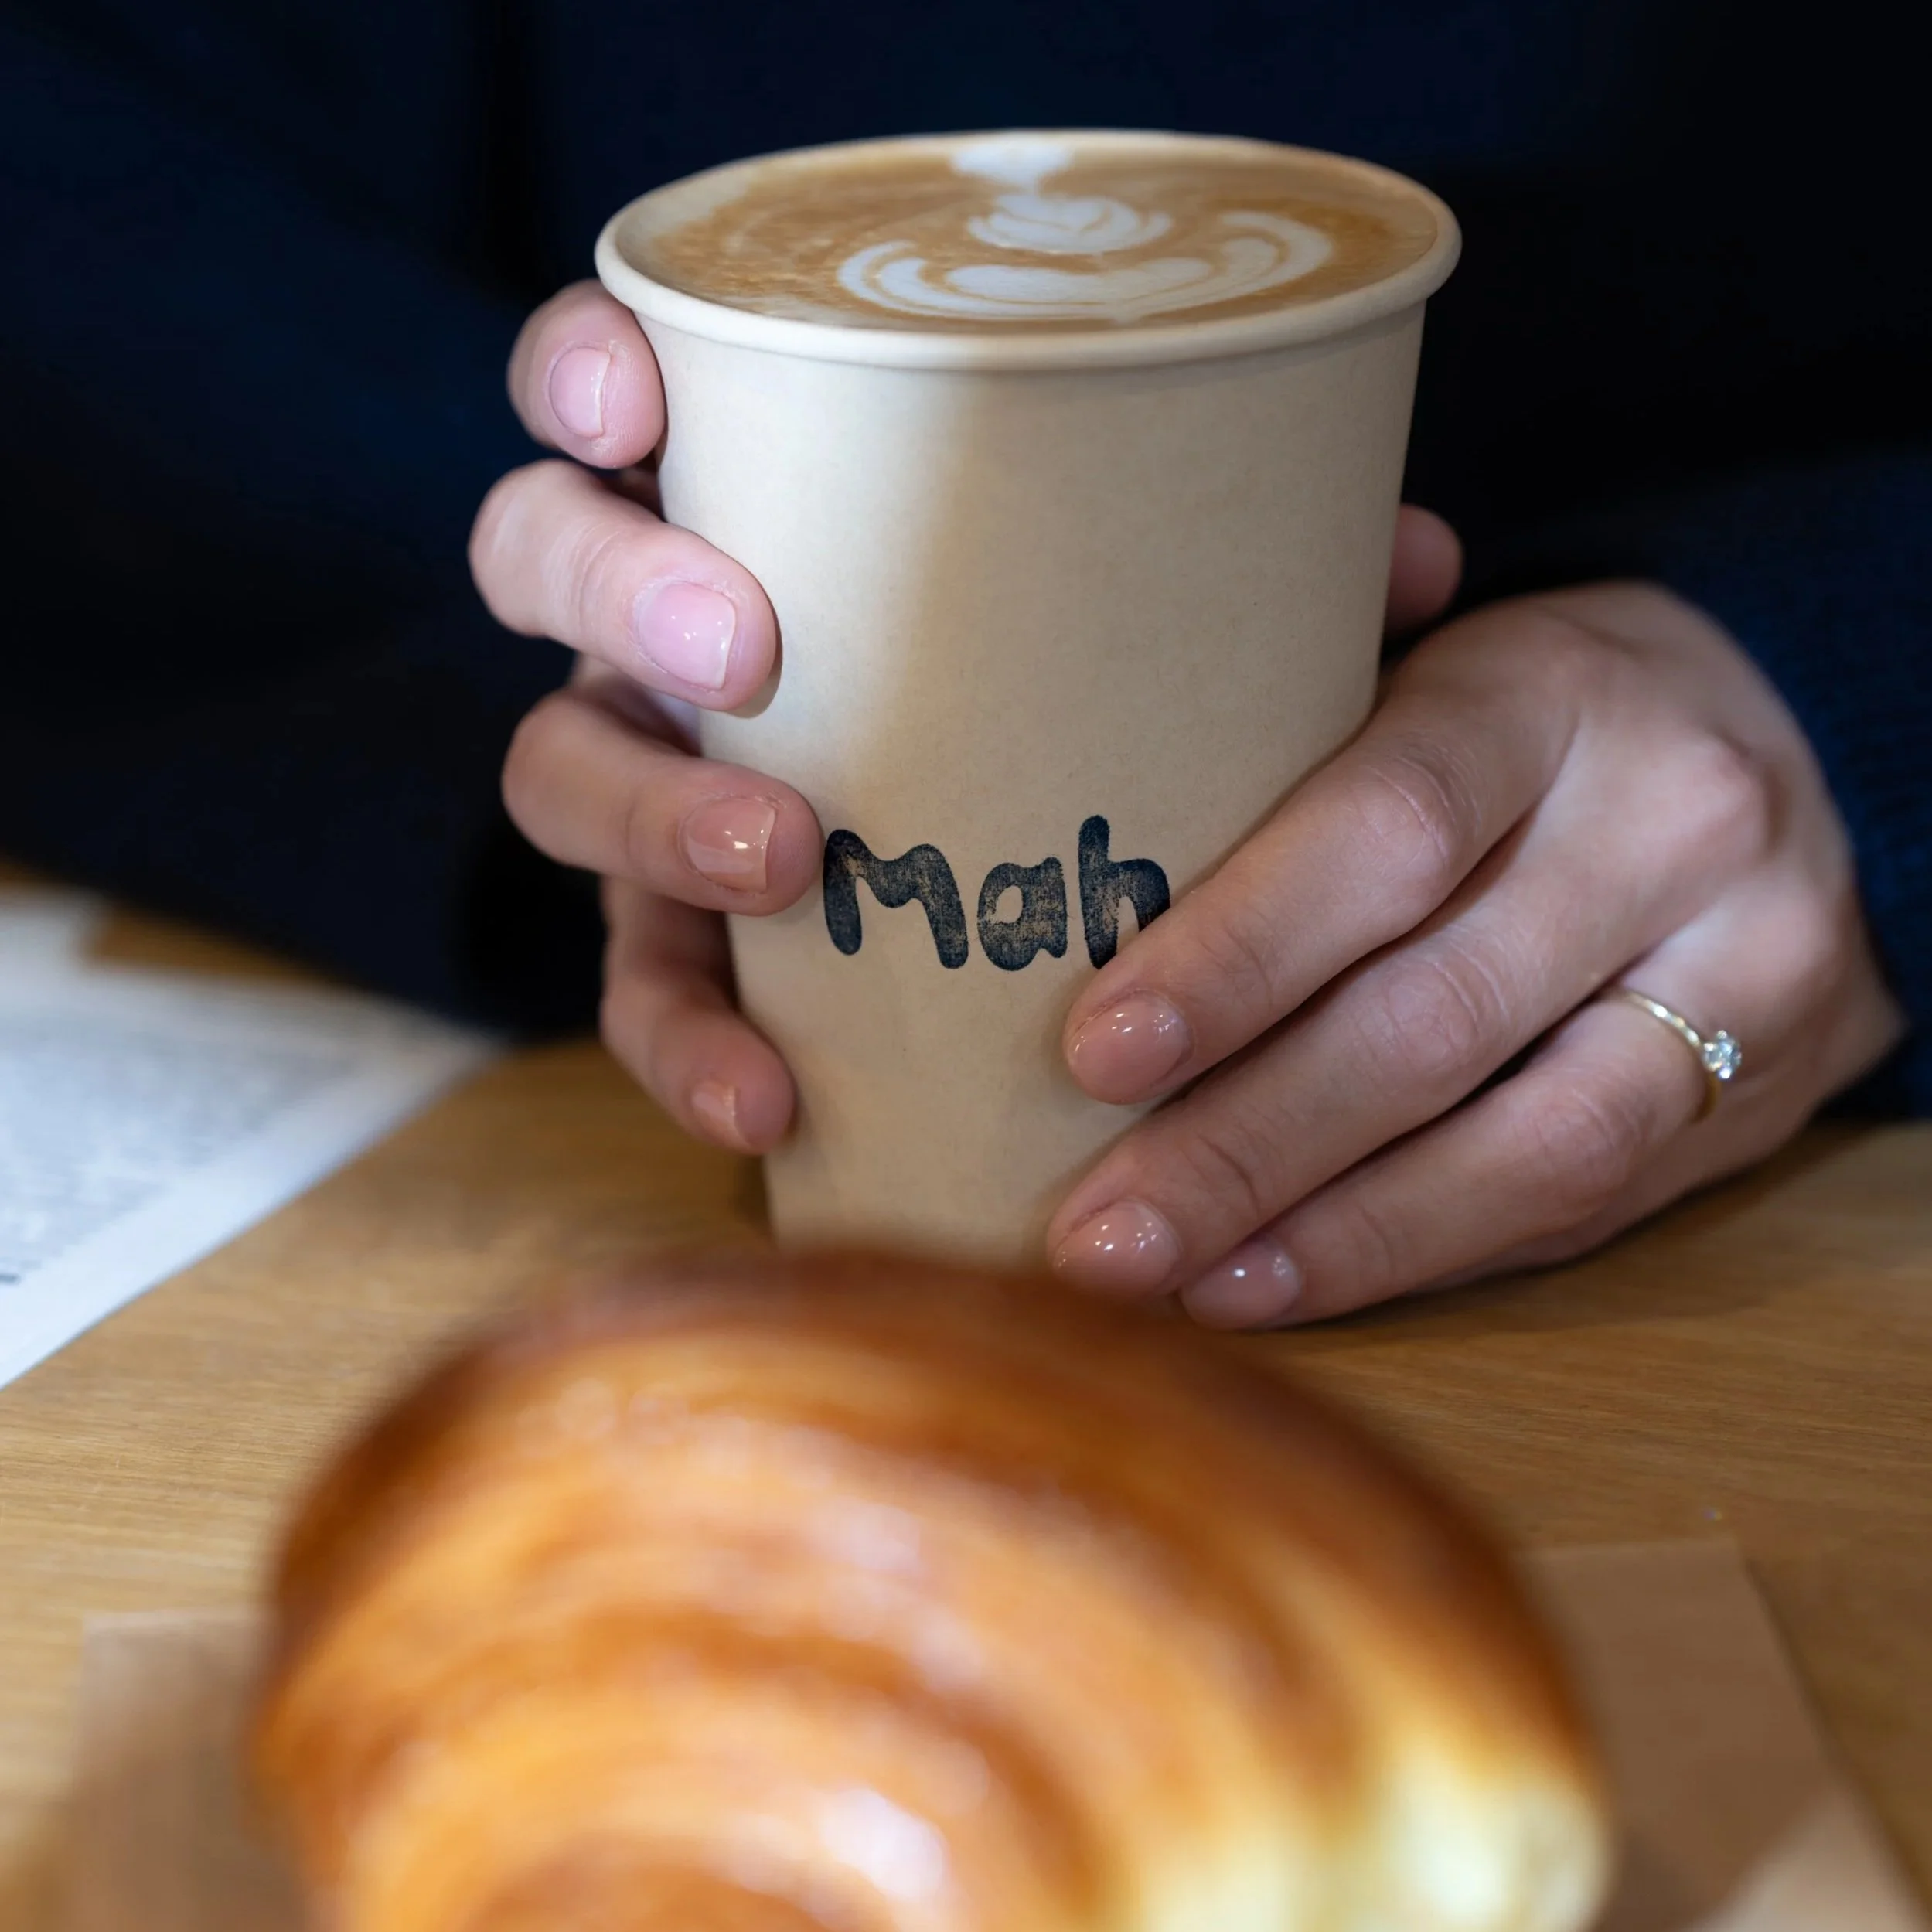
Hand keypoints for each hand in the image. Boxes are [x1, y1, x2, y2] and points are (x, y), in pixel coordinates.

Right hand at [474, 281, 1463, 1156]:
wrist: (1018, 875)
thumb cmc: (1059, 691)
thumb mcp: (1142, 611)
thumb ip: (1243, 570)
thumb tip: (1407, 561)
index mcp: (746, 497)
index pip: (605, 387)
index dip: (583, 368)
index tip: (639, 393)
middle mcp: (663, 628)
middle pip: (541, 559)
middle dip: (618, 590)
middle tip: (750, 651)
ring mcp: (651, 780)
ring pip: (558, 772)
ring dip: (649, 816)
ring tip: (785, 861)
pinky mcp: (673, 940)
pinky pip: (638, 988)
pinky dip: (689, 1041)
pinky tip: (770, 1096)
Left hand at [1047, 581, 1905, 1325]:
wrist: (1806, 760)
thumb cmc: (1540, 713)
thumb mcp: (1440, 653)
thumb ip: (1305, 680)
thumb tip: (1126, 702)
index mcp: (1555, 694)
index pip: (1390, 833)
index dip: (1239, 956)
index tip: (1098, 1054)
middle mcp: (1670, 833)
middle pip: (1436, 1020)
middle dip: (1244, 1146)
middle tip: (1094, 1232)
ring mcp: (1741, 981)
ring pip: (1527, 1149)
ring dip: (1327, 1238)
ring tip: (1167, 1282)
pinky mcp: (1752, 1105)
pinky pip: (1572, 1210)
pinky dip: (1410, 1257)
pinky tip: (1276, 1284)